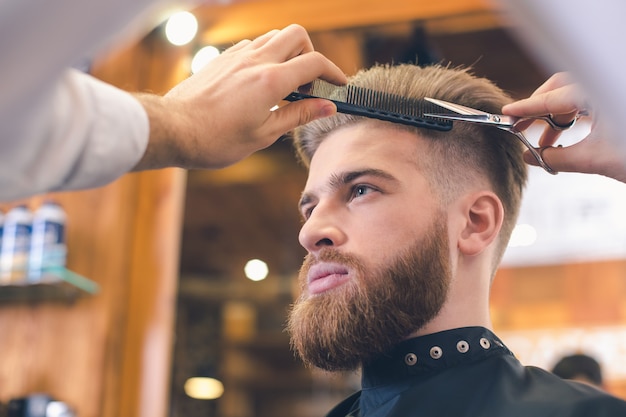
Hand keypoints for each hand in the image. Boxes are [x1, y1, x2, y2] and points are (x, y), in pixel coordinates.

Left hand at [134, 24, 346, 170]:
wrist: (173, 129)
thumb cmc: (216, 139)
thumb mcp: (264, 134)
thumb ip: (298, 115)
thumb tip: (327, 106)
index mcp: (270, 81)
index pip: (314, 63)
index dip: (334, 72)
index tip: (339, 85)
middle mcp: (255, 60)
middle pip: (297, 35)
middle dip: (310, 54)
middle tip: (308, 83)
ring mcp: (236, 56)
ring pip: (274, 37)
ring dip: (287, 54)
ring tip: (284, 84)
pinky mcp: (222, 58)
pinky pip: (252, 46)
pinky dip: (265, 56)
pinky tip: (259, 82)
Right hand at [502, 72, 625, 182]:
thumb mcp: (596, 160)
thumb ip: (557, 158)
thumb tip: (530, 157)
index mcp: (599, 92)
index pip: (554, 98)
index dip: (527, 107)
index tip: (506, 114)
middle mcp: (604, 86)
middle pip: (561, 87)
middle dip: (539, 107)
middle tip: (520, 127)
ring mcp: (610, 93)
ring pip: (573, 96)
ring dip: (554, 117)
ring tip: (541, 142)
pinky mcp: (614, 103)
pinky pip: (586, 104)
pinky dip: (570, 119)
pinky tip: (560, 138)